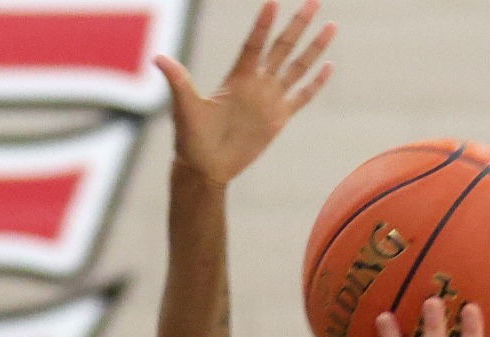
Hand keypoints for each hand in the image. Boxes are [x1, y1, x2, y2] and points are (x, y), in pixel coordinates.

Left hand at [157, 1, 334, 186]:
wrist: (206, 168)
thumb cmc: (191, 138)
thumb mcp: (184, 106)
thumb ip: (177, 80)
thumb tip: (158, 58)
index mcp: (238, 77)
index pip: (254, 43)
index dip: (263, 24)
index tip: (273, 1)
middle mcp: (257, 83)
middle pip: (283, 46)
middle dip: (298, 24)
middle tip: (315, 0)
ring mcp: (270, 99)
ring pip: (298, 66)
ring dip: (315, 47)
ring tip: (331, 25)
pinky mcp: (278, 118)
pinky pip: (302, 97)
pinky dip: (315, 83)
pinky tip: (329, 66)